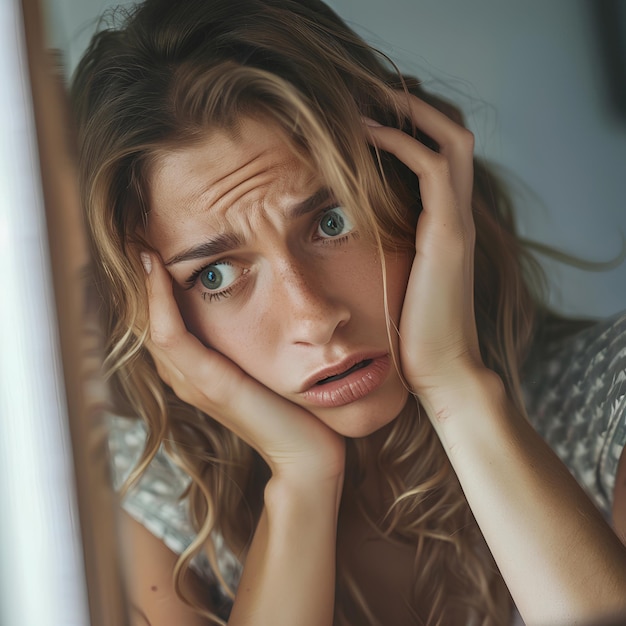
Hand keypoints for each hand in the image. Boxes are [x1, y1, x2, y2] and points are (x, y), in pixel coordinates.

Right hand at [140, 251, 344, 483]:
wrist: (307, 456)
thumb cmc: (293, 410)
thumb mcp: (264, 367)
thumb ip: (246, 346)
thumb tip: (251, 308)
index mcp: (197, 374)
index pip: (162, 325)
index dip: (152, 289)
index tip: (152, 247)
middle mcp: (187, 379)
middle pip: (148, 323)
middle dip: (140, 282)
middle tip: (135, 237)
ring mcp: (195, 384)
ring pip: (151, 326)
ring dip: (144, 285)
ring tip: (139, 245)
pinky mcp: (211, 386)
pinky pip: (172, 337)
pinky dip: (160, 303)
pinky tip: (158, 271)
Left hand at [364, 94, 484, 404]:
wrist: (443, 373)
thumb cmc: (412, 337)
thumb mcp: (397, 286)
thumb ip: (388, 258)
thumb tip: (350, 246)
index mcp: (444, 229)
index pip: (437, 159)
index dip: (408, 132)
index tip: (363, 120)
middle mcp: (456, 219)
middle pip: (452, 138)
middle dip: (412, 111)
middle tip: (366, 98)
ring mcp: (457, 225)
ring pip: (450, 141)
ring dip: (408, 115)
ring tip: (362, 103)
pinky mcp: (449, 236)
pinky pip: (432, 170)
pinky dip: (400, 144)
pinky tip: (363, 133)